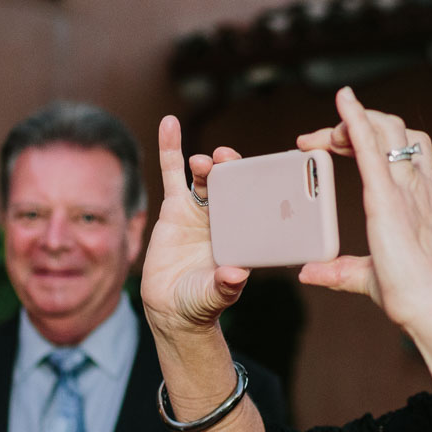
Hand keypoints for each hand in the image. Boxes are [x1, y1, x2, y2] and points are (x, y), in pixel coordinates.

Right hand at [140, 115, 250, 340]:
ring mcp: (202, 209)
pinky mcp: (176, 207)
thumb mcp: (215, 296)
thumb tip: (235, 275)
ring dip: (206, 163)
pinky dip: (171, 148)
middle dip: (232, 168)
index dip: (260, 183)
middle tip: (227, 159)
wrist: (172, 307)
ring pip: (206, 177)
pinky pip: (172, 173)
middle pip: (233, 183)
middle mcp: (227, 217)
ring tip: (202, 161)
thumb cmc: (201, 302)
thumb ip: (225, 287)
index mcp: (246, 233)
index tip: (262, 171)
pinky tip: (169, 124)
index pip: (258, 202)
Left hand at [296, 88, 431, 347]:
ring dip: (353, 121)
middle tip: (317, 143)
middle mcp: (418, 186)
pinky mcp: (388, 201)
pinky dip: (356, 120)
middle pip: (392, 130)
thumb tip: (310, 273)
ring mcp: (407, 190)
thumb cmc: (416, 298)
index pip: (399, 147)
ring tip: (321, 136)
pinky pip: (372, 148)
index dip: (367, 135)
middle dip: (355, 124)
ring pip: (386, 129)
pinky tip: (343, 102)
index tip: (333, 145)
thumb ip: (341, 269)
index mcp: (420, 198)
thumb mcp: (369, 276)